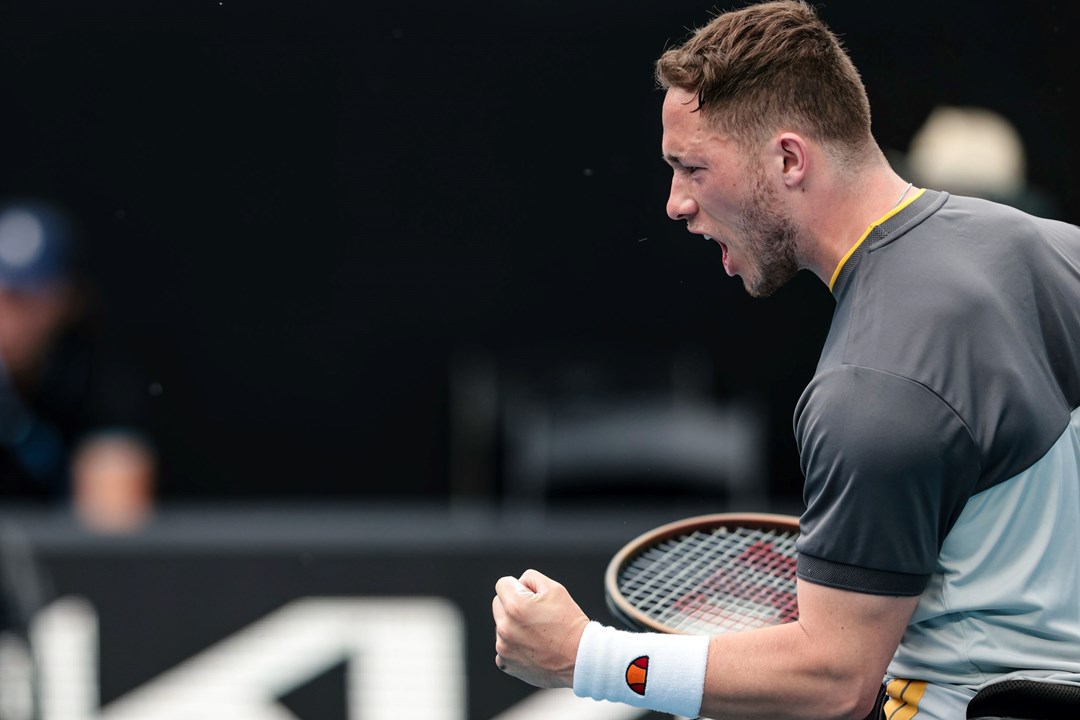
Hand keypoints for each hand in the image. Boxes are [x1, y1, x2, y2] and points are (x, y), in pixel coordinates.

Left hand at [492, 569, 590, 688]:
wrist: (580, 659)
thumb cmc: (570, 624)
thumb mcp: (555, 588)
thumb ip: (530, 578)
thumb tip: (518, 584)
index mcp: (515, 606)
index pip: (502, 584)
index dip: (518, 586)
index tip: (530, 596)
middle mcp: (505, 627)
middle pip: (498, 604)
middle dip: (513, 604)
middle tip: (536, 614)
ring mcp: (504, 648)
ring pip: (501, 626)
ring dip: (513, 625)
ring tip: (537, 633)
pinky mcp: (506, 663)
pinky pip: (503, 646)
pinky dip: (514, 645)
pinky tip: (533, 647)